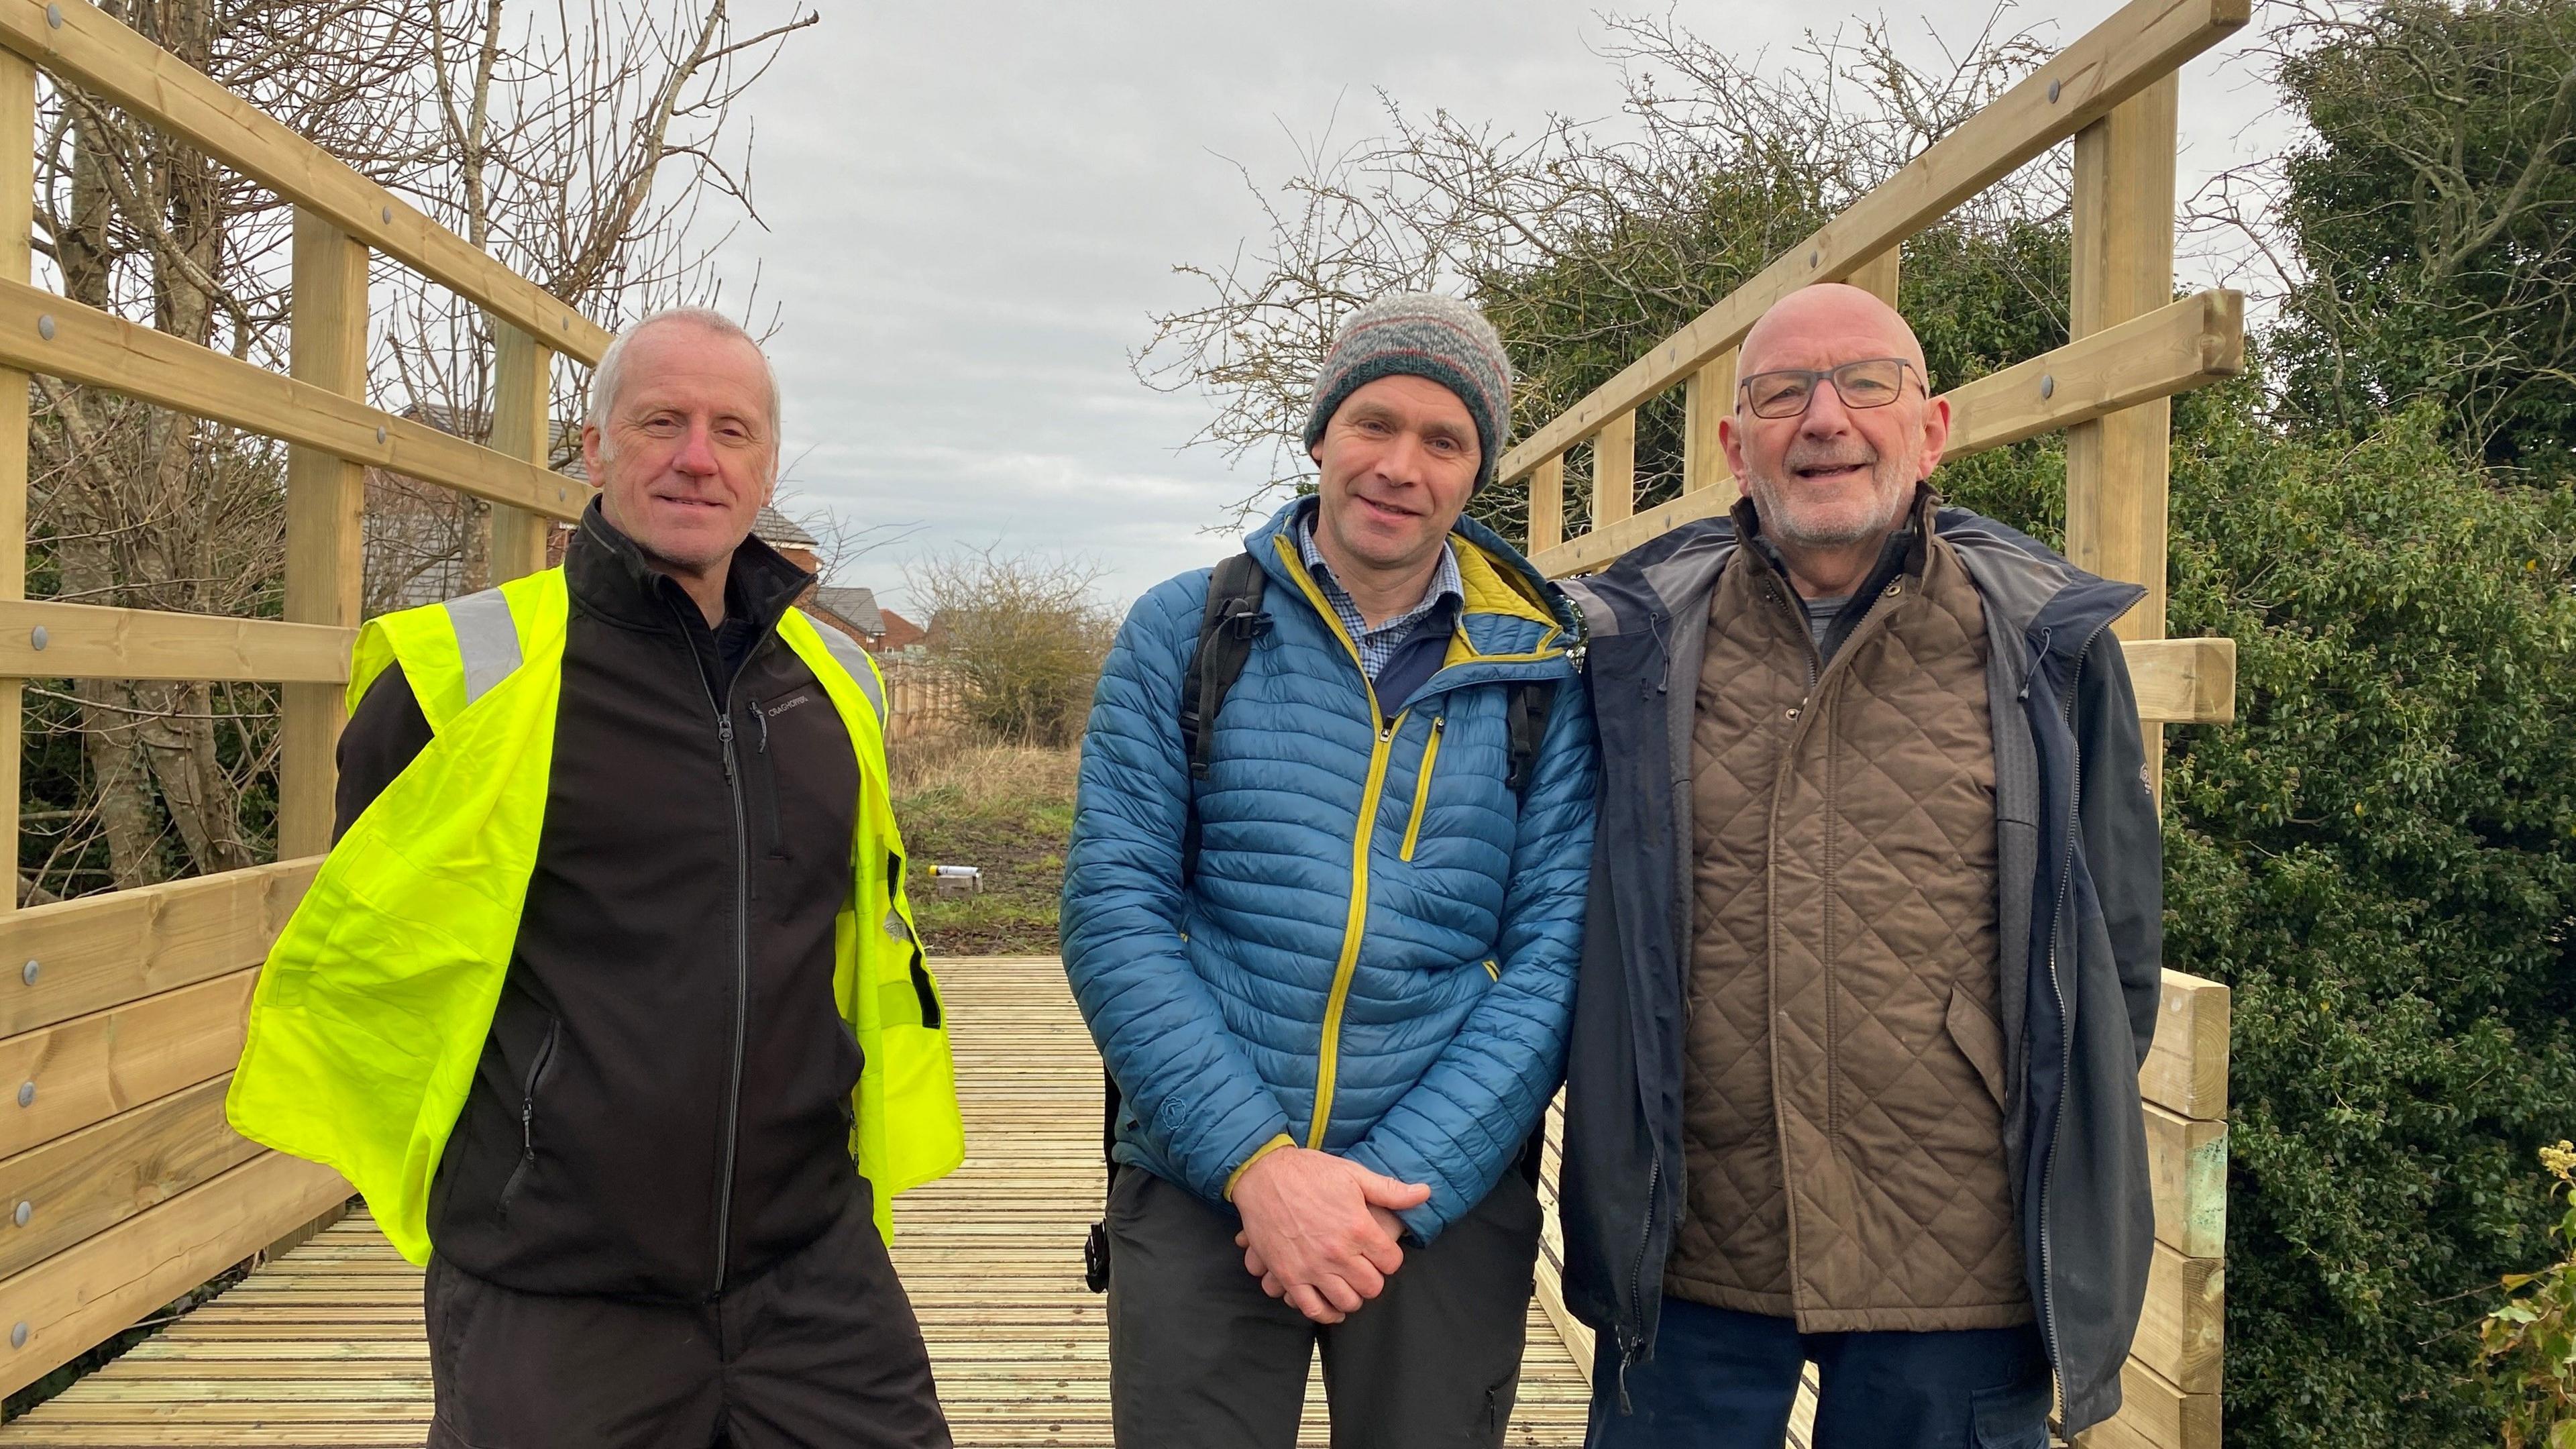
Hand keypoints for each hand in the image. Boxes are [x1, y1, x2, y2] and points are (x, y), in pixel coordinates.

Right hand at [1228, 1148, 1429, 1323]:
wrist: (1263, 1174)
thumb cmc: (1309, 1171)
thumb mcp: (1353, 1174)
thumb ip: (1390, 1190)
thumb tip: (1425, 1193)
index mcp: (1358, 1227)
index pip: (1391, 1262)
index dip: (1389, 1259)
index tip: (1381, 1253)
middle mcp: (1338, 1252)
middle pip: (1372, 1287)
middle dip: (1373, 1280)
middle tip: (1366, 1269)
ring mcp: (1312, 1267)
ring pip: (1346, 1302)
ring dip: (1352, 1296)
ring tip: (1349, 1285)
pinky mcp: (1288, 1275)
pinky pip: (1312, 1308)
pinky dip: (1326, 1312)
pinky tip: (1331, 1305)